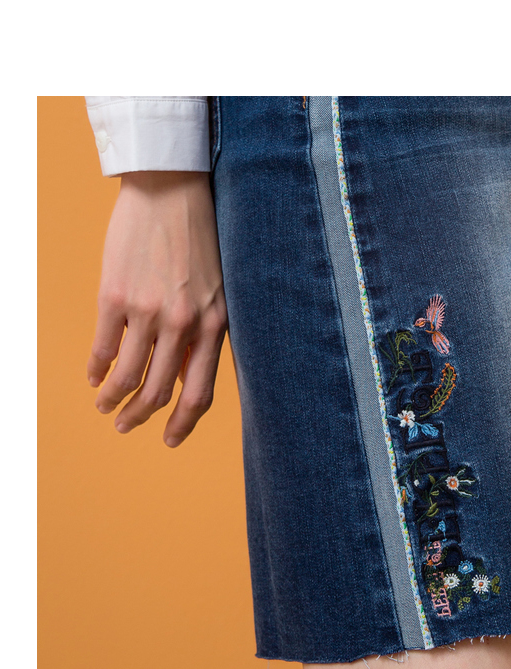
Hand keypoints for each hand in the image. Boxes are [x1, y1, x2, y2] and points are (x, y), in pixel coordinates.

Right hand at [87, 171, 227, 447]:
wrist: (172, 190)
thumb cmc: (201, 239)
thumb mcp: (220, 289)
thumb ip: (208, 330)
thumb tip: (188, 369)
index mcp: (216, 325)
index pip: (200, 393)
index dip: (184, 424)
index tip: (169, 438)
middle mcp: (184, 325)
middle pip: (160, 392)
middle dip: (142, 418)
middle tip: (129, 428)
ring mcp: (148, 312)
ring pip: (126, 377)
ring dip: (113, 401)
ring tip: (105, 408)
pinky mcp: (115, 297)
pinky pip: (102, 349)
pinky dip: (95, 370)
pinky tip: (92, 378)